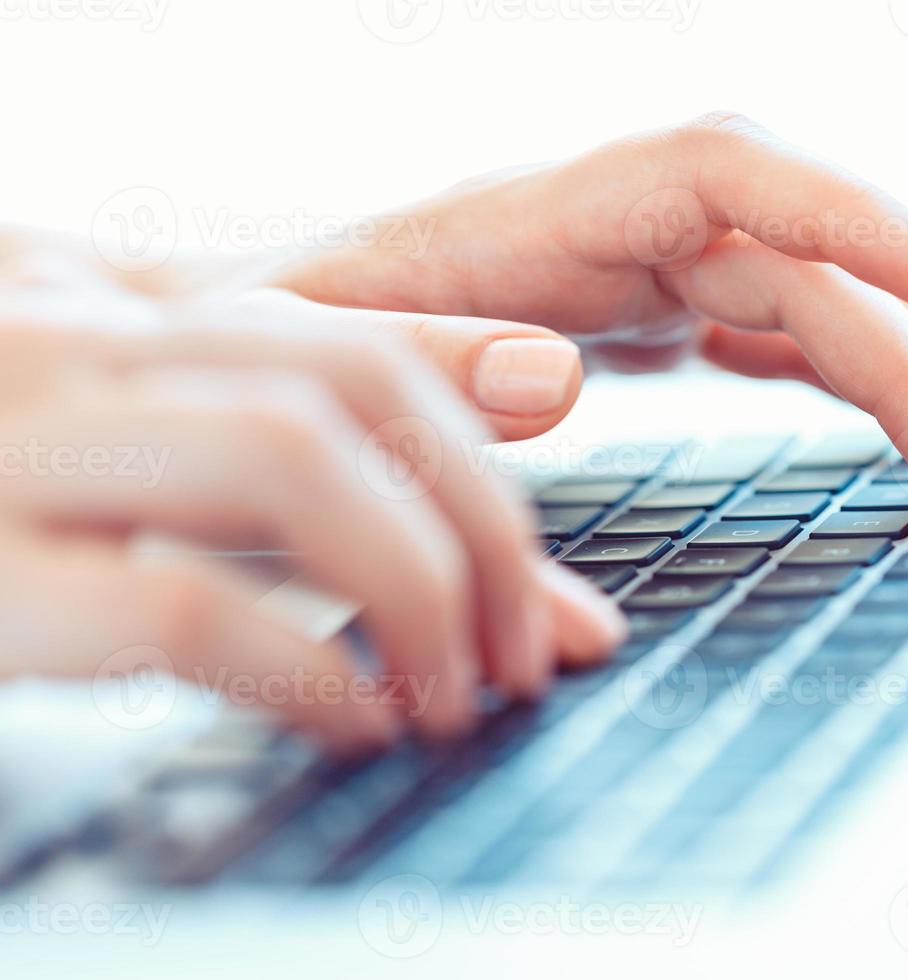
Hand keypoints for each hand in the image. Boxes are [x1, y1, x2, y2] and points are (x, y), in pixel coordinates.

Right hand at [0, 287, 625, 753]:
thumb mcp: (125, 423)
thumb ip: (301, 417)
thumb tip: (550, 387)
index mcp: (96, 301)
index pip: (337, 323)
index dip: (472, 382)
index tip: (575, 407)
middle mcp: (53, 338)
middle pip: (340, 388)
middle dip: (478, 522)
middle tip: (537, 640)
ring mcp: (3, 445)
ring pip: (285, 458)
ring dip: (417, 585)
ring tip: (460, 689)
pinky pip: (178, 606)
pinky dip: (305, 670)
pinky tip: (358, 721)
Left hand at [276, 112, 907, 513]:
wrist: (234, 347)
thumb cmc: (265, 355)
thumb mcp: (314, 367)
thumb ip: (427, 365)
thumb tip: (565, 379)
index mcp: (537, 217)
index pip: (727, 171)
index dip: (854, 213)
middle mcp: (606, 229)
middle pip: (800, 263)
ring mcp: (633, 270)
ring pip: (806, 297)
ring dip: (903, 369)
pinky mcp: (639, 315)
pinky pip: (770, 331)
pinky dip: (846, 375)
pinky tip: (899, 421)